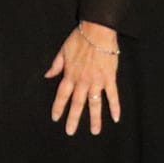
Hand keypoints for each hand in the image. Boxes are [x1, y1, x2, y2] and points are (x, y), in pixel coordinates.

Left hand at [46, 21, 121, 135]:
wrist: (97, 31)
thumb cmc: (80, 38)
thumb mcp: (63, 50)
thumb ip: (56, 65)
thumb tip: (47, 75)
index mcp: (70, 75)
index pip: (62, 95)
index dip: (58, 107)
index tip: (56, 118)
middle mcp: (82, 81)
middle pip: (77, 104)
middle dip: (73, 119)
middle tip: (71, 131)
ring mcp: (97, 81)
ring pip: (95, 103)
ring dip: (94, 118)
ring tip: (95, 131)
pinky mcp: (109, 78)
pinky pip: (112, 95)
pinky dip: (115, 107)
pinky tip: (116, 118)